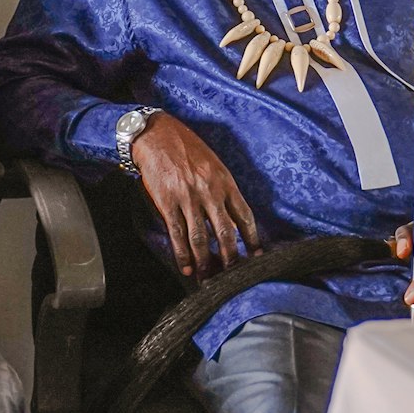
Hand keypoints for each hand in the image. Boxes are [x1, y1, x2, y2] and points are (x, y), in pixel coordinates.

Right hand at [131, 114, 260, 277]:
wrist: (156, 134)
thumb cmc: (186, 147)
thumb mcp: (213, 164)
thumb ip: (223, 189)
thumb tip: (230, 218)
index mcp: (225, 182)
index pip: (245, 216)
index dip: (252, 240)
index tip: (256, 257)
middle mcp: (210, 191)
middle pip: (226, 233)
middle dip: (230, 258)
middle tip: (232, 277)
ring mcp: (188, 198)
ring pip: (201, 237)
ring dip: (205, 262)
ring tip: (207, 278)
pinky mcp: (167, 202)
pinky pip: (177, 233)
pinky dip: (182, 253)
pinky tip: (186, 267)